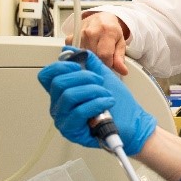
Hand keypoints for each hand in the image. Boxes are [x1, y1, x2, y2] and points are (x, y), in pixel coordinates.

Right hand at [37, 47, 157, 153]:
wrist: (133, 123)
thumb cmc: (119, 103)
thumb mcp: (103, 75)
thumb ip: (88, 61)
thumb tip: (70, 49)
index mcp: (62, 92)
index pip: (46, 76)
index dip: (60, 66)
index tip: (78, 65)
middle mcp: (59, 105)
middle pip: (58, 83)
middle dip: (84, 77)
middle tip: (99, 81)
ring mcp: (63, 119)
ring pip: (69, 95)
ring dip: (93, 90)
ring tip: (106, 94)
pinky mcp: (71, 131)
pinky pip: (78, 112)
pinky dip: (96, 103)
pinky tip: (107, 103)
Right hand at [77, 12, 130, 75]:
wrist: (101, 18)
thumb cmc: (111, 31)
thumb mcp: (120, 43)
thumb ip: (120, 58)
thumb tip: (122, 71)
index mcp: (107, 32)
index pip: (104, 56)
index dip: (107, 64)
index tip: (109, 63)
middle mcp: (91, 32)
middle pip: (93, 57)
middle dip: (99, 62)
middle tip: (103, 58)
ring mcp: (80, 34)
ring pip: (83, 56)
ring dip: (89, 59)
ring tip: (95, 53)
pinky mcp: (71, 38)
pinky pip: (74, 52)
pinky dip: (79, 55)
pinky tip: (85, 52)